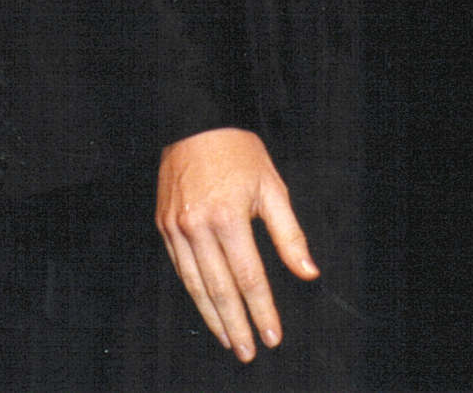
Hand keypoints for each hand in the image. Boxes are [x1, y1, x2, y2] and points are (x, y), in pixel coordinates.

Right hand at [156, 127, 318, 360]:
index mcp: (228, 217)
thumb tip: (308, 271)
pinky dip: (193, 293)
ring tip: (229, 340)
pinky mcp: (164, 225)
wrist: (194, 121)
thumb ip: (289, 234)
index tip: (272, 335)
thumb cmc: (237, 149)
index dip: (263, 310)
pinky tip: (206, 308)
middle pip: (220, 289)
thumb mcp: (271, 186)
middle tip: (249, 351)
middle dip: (237, 325)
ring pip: (195, 285)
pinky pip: (180, 268)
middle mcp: (198, 227)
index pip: (249, 277)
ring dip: (214, 317)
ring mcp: (177, 228)